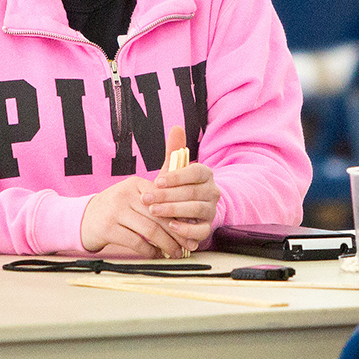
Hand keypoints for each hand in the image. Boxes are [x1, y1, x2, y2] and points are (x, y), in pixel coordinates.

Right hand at [81, 176, 185, 257]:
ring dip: (167, 244)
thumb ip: (156, 199)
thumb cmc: (116, 208)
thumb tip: (187, 214)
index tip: (192, 227)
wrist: (84, 218)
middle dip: (178, 232)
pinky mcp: (107, 229)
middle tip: (189, 244)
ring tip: (176, 252)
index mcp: (135, 184)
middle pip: (159, 216)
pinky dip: (150, 251)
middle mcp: (124, 195)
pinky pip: (136, 242)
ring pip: (150, 230)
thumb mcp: (133, 195)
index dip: (181, 214)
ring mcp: (115, 211)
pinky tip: (157, 254)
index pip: (164, 198)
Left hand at [142, 126, 220, 252]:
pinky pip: (201, 230)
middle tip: (146, 199)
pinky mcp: (208, 227)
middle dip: (167, 196)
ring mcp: (211, 210)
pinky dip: (186, 229)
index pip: (195, 172)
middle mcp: (212, 192)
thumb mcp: (175, 171)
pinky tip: (171, 226)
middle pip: (192, 192)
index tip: (157, 181)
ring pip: (196, 210)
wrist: (190, 211)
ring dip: (173, 210)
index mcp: (206, 175)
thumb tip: (176, 127)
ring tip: (154, 211)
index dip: (176, 177)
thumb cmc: (179, 188)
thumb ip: (174, 151)